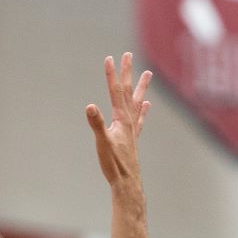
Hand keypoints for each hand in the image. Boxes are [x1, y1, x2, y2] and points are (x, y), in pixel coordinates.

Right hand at [85, 52, 150, 188]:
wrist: (127, 182)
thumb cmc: (114, 164)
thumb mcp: (102, 143)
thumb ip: (96, 124)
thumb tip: (90, 107)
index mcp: (122, 119)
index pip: (115, 92)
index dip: (111, 74)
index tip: (109, 58)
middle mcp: (130, 120)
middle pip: (128, 91)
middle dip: (127, 73)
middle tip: (128, 55)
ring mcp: (133, 129)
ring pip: (137, 102)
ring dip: (140, 87)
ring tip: (148, 74)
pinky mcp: (133, 138)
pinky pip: (140, 118)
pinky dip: (143, 109)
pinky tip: (147, 105)